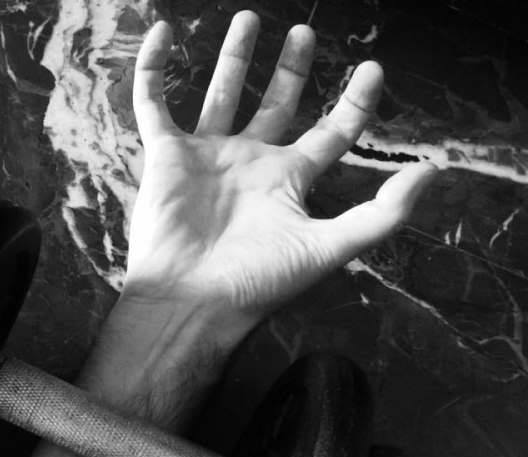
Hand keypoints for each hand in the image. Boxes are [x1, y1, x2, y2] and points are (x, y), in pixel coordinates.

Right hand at [124, 11, 436, 349]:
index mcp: (289, 182)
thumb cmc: (257, 281)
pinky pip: (154, 104)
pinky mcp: (166, 156)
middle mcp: (251, 164)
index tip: (372, 70)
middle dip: (291, 71)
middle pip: (276, 106)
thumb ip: (381, 212)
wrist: (191, 301)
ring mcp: (207, 157)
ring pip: (221, 95)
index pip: (331, 132)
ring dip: (234, 58)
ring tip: (249, 18)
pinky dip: (153, 70)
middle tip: (303, 34)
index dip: (354, 102)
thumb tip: (431, 170)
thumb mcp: (329, 248)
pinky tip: (163, 33)